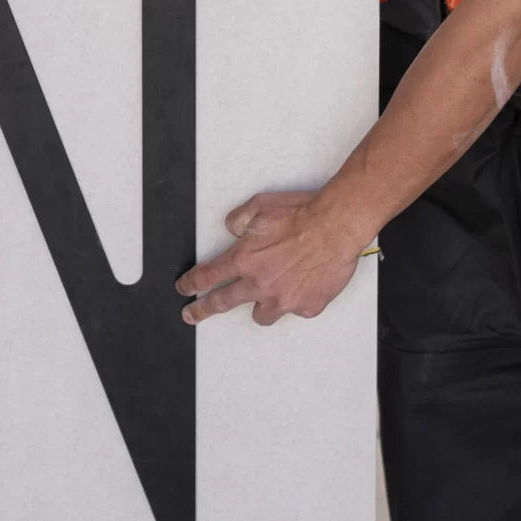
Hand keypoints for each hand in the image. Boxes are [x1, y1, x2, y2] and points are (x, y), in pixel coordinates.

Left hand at [176, 191, 365, 325]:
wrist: (337, 227)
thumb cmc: (302, 214)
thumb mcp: (261, 205)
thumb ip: (239, 219)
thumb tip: (231, 229)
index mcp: (245, 260)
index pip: (208, 276)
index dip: (191, 284)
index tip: (184, 289)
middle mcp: (259, 284)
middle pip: (221, 303)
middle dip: (201, 310)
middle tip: (191, 315)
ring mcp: (283, 300)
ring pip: (260, 315)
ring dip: (257, 306)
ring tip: (262, 298)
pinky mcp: (306, 307)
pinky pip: (293, 309)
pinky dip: (294, 299)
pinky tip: (302, 284)